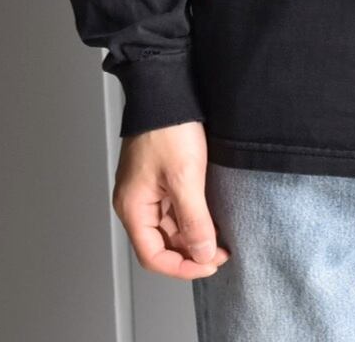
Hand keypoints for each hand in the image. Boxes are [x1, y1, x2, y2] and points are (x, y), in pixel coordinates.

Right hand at [111, 121, 230, 279]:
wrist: (166, 88)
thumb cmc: (168, 127)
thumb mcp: (185, 177)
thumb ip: (193, 219)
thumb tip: (202, 254)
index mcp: (133, 207)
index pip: (153, 255)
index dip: (182, 267)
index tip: (209, 263)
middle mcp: (136, 202)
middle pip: (162, 242)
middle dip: (191, 251)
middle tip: (221, 251)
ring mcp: (148, 189)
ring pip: (170, 225)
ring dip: (194, 234)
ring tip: (220, 235)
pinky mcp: (160, 176)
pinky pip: (174, 207)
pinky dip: (192, 216)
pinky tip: (212, 215)